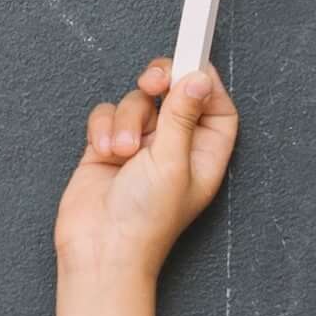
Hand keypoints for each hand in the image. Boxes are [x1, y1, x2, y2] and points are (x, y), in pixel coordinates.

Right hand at [53, 60, 236, 282]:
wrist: (100, 250)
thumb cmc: (145, 221)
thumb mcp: (173, 162)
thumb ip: (183, 115)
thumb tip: (198, 78)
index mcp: (203, 152)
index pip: (215, 104)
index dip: (204, 82)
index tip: (191, 65)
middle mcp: (174, 145)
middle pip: (174, 91)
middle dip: (160, 82)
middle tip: (153, 81)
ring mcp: (141, 145)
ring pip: (137, 101)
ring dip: (127, 119)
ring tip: (123, 151)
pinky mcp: (108, 145)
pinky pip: (107, 114)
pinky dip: (103, 129)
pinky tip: (105, 153)